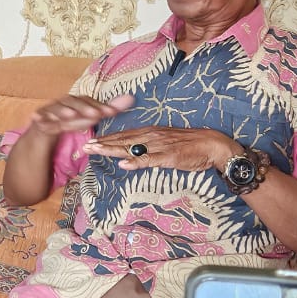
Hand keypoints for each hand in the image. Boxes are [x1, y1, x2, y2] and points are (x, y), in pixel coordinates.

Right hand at [27, 93, 134, 136]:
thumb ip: (109, 108)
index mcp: (77, 102)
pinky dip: (38, 116)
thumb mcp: (91, 116)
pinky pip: (38, 116)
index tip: (111, 112)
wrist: (46, 127)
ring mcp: (50, 110)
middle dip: (83, 108)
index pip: (89, 101)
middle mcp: (64, 103)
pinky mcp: (39, 118)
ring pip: (55, 108)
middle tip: (95, 115)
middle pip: (72, 102)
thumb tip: (131, 98)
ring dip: (62, 111)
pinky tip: (37, 118)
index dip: (99, 106)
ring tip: (69, 116)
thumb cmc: (72, 119)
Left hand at [86, 126, 240, 172]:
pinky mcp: (169, 156)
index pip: (123, 136)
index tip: (90, 142)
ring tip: (96, 150)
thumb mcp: (164, 143)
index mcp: (149, 133)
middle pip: (122, 141)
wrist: (211, 144)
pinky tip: (124, 164)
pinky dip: (137, 162)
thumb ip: (147, 148)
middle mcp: (151, 136)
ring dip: (113, 149)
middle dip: (103, 144)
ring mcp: (159, 146)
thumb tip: (131, 155)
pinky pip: (150, 160)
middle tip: (85, 147)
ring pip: (132, 148)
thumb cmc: (189, 145)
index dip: (106, 140)